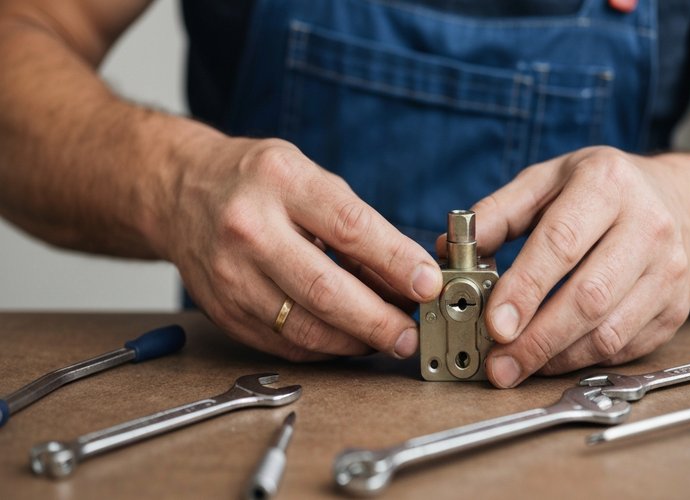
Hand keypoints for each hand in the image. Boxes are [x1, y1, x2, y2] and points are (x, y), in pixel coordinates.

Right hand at [163, 137, 441, 360]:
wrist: (181, 192)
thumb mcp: (309, 177)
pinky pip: (284, 343)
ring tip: (386, 338)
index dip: (395, 261)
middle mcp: (249, 229)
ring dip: (355, 341)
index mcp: (281, 182)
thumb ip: (356, 224)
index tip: (428, 285)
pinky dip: (324, 348)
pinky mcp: (224, 311)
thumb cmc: (256, 180)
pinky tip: (346, 339)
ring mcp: (231, 275)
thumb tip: (405, 276)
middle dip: (378, 320)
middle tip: (410, 334)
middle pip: (325, 290)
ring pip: (305, 328)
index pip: (349, 228)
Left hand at [469, 147, 689, 386]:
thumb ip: (497, 213)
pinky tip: (552, 359)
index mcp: (608, 184)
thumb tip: (450, 249)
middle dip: (537, 338)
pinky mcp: (675, 308)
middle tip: (498, 362)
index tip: (495, 323)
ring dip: (556, 357)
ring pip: (609, 331)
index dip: (525, 288)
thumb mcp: (547, 180)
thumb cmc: (603, 190)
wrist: (681, 202)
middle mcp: (648, 226)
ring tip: (517, 365)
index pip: (562, 243)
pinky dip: (582, 360)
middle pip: (589, 296)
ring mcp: (668, 271)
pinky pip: (625, 347)